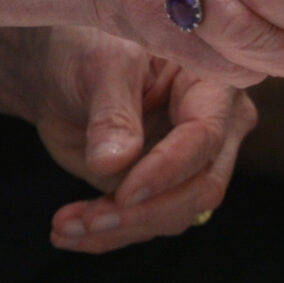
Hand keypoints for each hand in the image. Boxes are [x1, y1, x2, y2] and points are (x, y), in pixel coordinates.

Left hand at [24, 28, 257, 252]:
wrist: (65, 70)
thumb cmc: (91, 48)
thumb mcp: (100, 68)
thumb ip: (111, 114)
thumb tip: (114, 164)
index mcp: (215, 86)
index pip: (204, 136)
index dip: (168, 169)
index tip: (125, 192)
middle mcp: (218, 128)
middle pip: (202, 185)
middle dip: (147, 211)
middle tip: (92, 221)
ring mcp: (195, 162)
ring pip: (179, 213)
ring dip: (123, 228)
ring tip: (67, 227)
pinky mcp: (166, 187)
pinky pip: (150, 221)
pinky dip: (110, 234)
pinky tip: (71, 232)